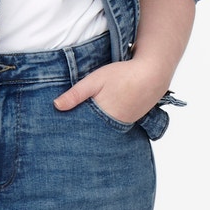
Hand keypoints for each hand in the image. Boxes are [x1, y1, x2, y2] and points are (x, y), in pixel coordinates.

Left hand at [52, 59, 168, 125]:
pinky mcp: (132, 119)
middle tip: (69, 136)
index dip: (73, 132)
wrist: (153, 74)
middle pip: (94, 132)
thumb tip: (56, 106)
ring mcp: (125, 123)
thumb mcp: (95, 80)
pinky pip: (116, 124)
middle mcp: (115, 125)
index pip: (83, 131)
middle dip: (83, 132)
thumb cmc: (123, 74)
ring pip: (105, 128)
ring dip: (96, 126)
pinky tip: (104, 115)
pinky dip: (108, 121)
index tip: (61, 134)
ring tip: (85, 126)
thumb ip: (75, 94)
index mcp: (103, 117)